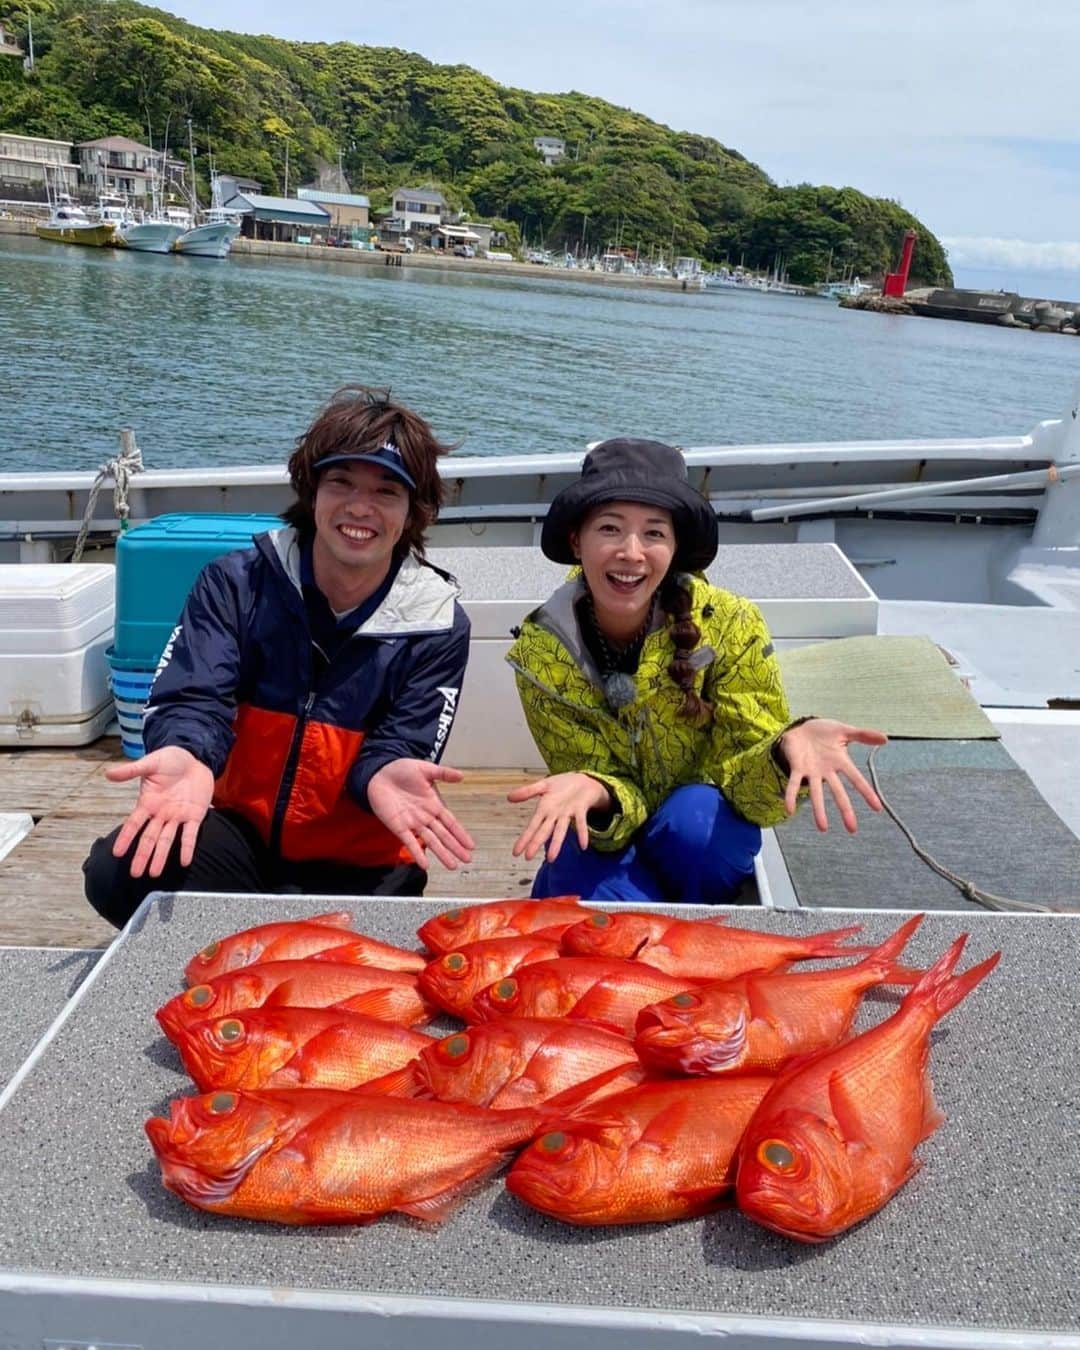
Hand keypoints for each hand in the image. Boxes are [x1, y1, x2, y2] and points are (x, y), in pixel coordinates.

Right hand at [105, 746, 214, 878]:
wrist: (195, 757)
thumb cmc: (170, 760)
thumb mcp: (151, 763)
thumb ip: (131, 770)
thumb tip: (108, 773)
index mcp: (148, 803)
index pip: (133, 824)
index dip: (126, 838)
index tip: (116, 853)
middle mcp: (161, 814)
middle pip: (149, 838)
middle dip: (142, 856)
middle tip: (135, 874)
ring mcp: (177, 816)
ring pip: (167, 840)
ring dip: (160, 857)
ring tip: (154, 874)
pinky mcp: (194, 815)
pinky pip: (190, 834)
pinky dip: (187, 847)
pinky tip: (184, 861)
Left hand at [368, 760, 474, 870]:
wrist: (378, 773)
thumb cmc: (401, 770)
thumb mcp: (425, 769)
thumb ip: (443, 774)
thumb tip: (462, 776)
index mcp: (433, 804)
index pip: (450, 822)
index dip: (460, 834)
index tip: (471, 845)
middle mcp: (425, 817)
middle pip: (443, 835)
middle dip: (455, 848)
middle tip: (467, 860)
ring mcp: (412, 823)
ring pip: (430, 841)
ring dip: (441, 854)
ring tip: (452, 866)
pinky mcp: (398, 826)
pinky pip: (409, 842)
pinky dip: (417, 853)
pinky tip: (425, 865)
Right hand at [507, 773, 611, 862]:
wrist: (583, 780)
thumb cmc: (562, 785)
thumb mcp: (542, 785)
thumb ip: (527, 792)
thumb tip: (508, 797)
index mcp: (544, 810)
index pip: (532, 827)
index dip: (524, 839)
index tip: (516, 853)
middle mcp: (555, 815)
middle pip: (544, 831)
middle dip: (536, 843)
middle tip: (528, 858)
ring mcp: (568, 814)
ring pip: (560, 831)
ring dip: (556, 844)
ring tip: (551, 858)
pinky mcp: (580, 809)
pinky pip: (581, 822)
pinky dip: (582, 833)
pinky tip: (584, 845)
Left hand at [780, 719, 886, 832]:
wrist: (801, 726)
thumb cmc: (823, 731)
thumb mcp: (844, 731)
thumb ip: (863, 735)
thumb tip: (885, 738)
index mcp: (840, 762)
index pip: (856, 779)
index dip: (866, 792)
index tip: (877, 808)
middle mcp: (827, 771)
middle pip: (838, 792)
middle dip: (845, 810)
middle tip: (852, 829)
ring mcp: (812, 772)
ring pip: (816, 793)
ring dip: (819, 811)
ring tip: (823, 828)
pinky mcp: (797, 768)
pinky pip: (794, 784)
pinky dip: (791, 796)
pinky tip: (789, 809)